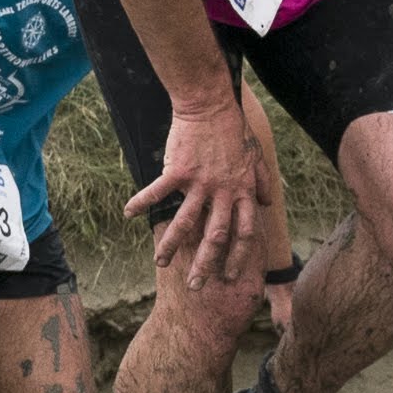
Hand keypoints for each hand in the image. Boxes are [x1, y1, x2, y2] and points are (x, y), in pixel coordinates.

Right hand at [129, 91, 267, 283]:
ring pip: (186, 222)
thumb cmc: (233, 129)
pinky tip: (128, 213)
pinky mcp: (178, 171)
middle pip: (216, 236)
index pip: (245, 232)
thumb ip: (260, 182)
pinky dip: (142, 202)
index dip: (239, 257)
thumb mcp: (255, 156)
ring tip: (161, 262)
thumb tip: (264, 203)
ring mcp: (200, 182)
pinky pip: (158, 192)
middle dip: (206, 264)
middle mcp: (223, 192)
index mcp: (242, 191)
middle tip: (196, 287)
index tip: (229, 275)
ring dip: (172, 245)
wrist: (211, 105)